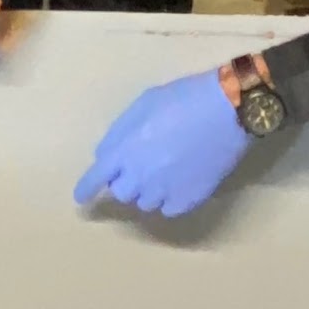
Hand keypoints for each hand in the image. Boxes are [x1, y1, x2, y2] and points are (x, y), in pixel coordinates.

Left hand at [74, 70, 250, 217]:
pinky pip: (169, 209)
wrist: (227, 110)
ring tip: (168, 168)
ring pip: (145, 203)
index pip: (96, 177)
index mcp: (124, 149)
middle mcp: (139, 175)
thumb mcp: (143, 104)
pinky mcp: (188, 200)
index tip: (81, 198)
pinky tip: (182, 180)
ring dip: (149, 189)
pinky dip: (170, 199)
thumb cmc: (184, 98)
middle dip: (126, 180)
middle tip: (144, 163)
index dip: (86, 188)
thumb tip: (106, 156)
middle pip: (121, 192)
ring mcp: (164, 191)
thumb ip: (119, 132)